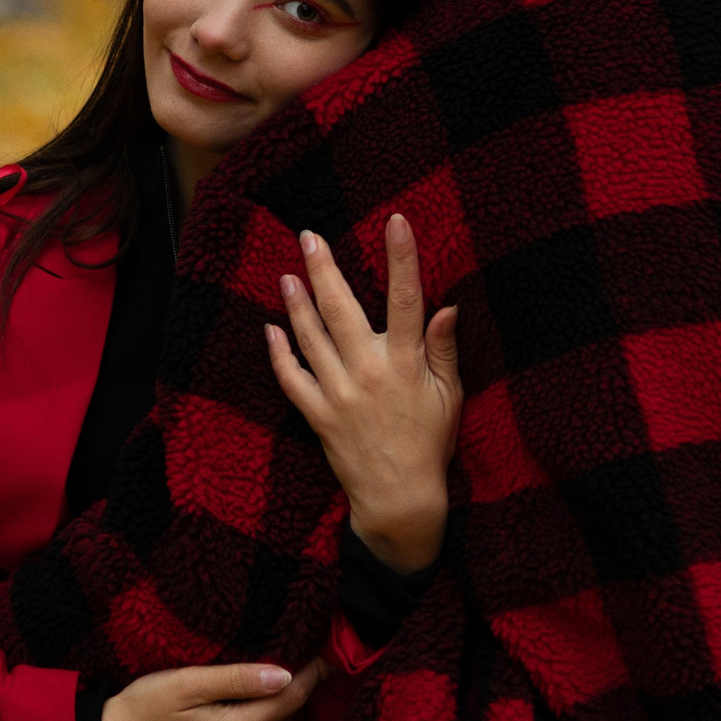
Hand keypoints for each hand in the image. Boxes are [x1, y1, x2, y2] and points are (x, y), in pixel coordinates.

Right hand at [98, 660, 325, 720]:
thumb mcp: (188, 683)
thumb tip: (284, 675)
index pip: (288, 701)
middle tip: (311, 659)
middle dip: (299, 691)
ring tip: (292, 677)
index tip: (326, 654)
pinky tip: (261, 704)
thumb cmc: (144, 707)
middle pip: (284, 720)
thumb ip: (237, 680)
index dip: (310, 677)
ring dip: (283, 708)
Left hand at [264, 214, 461, 574]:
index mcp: (405, 362)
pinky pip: (291, 379)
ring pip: (310, 337)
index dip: (401, 258)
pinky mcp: (318, 414)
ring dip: (296, 303)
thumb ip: (443, 350)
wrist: (400, 499)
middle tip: (309, 236)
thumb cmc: (430, 445)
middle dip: (324, 268)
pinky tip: (271, 330)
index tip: (396, 222)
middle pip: (340, 308)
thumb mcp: (450, 396)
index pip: (405, 299)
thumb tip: (447, 308)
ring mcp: (338, 393)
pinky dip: (279, 353)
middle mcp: (367, 371)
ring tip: (288, 274)